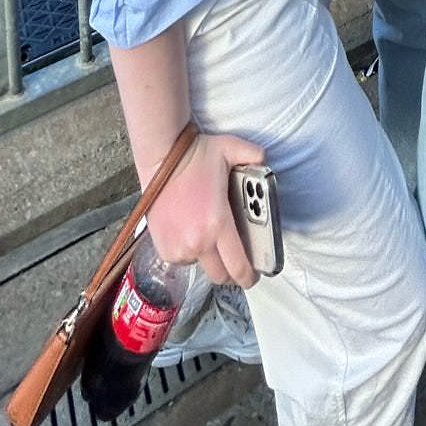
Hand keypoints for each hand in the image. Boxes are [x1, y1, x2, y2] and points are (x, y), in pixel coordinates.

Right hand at [144, 132, 262, 287]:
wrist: (160, 156)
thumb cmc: (194, 154)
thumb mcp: (230, 149)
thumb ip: (253, 155)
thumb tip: (265, 161)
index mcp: (218, 224)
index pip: (238, 265)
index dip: (248, 275)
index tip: (253, 276)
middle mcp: (197, 241)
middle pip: (219, 275)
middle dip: (230, 273)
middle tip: (233, 261)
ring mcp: (178, 247)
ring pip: (199, 265)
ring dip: (206, 257)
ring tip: (208, 235)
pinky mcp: (162, 246)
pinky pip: (181, 259)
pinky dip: (187, 251)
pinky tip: (189, 232)